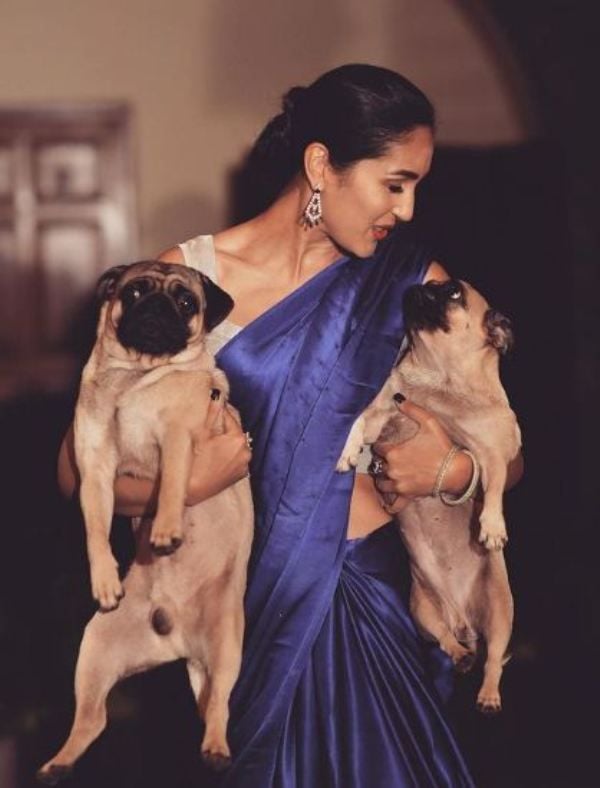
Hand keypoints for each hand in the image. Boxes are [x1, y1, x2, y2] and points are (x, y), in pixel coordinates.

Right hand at [185, 398, 251, 505]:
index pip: (229, 416)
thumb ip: (211, 411)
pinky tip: (214, 454)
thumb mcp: (200, 433)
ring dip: (225, 440)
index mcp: (238, 438)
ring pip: (235, 444)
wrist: (189, 491)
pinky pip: (235, 457)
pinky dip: (227, 453)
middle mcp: (246, 451)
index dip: (217, 412)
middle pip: (234, 430)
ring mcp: (244, 465)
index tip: (208, 409)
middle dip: (222, 427)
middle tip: (207, 426)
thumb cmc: (193, 462)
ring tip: (210, 441)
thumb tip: (217, 393)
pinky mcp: (239, 475)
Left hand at [372, 398, 471, 512]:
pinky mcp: (407, 496)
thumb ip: (412, 410)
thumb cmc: (442, 447)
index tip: (386, 445)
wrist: (455, 471)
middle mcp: (392, 470)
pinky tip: (388, 499)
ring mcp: (399, 485)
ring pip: (381, 483)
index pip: (377, 449)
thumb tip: (398, 398)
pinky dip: (389, 502)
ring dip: (383, 479)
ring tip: (389, 474)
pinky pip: (392, 503)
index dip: (381, 446)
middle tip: (389, 459)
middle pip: (377, 466)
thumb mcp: (429, 423)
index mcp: (393, 453)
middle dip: (382, 462)